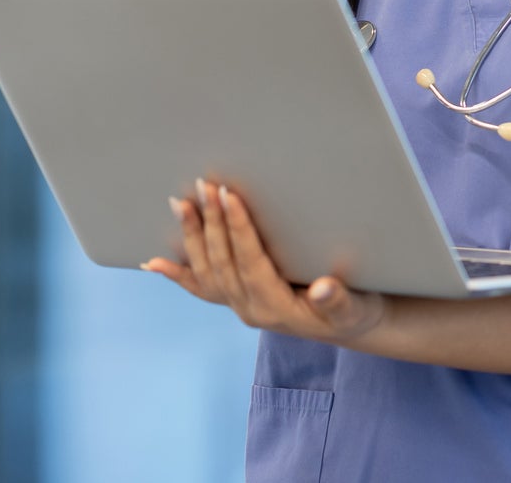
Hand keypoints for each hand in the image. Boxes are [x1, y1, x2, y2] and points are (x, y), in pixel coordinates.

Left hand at [143, 179, 388, 346]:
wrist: (352, 327)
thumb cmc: (356, 310)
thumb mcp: (355, 307)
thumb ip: (338, 300)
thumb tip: (322, 289)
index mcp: (274, 307)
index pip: (250, 261)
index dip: (238, 228)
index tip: (229, 195)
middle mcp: (249, 309)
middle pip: (223, 261)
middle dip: (212, 221)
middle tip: (205, 184)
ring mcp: (240, 305)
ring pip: (207, 270)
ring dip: (193, 236)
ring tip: (182, 202)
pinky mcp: (238, 299)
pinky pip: (201, 288)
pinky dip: (177, 274)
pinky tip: (153, 263)